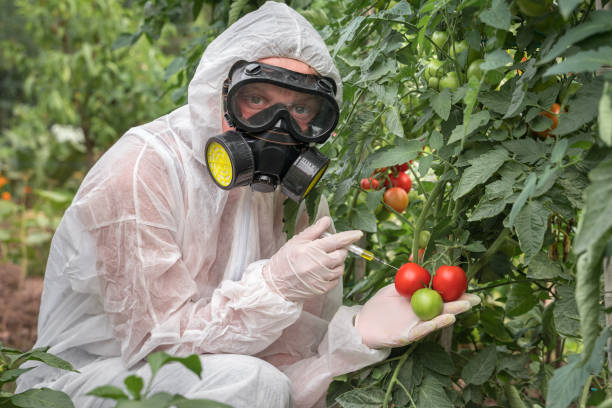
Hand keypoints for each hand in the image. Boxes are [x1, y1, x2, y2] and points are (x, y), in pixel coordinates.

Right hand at [263, 216, 362, 301]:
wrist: (276, 284)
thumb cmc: (285, 260)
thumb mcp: (296, 241)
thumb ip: (314, 231)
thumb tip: (327, 220)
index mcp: (312, 250)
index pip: (337, 241)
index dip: (349, 237)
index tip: (358, 234)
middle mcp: (319, 264)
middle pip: (342, 254)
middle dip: (340, 250)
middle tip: (329, 249)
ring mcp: (322, 278)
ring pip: (341, 267)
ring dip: (337, 262)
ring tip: (323, 261)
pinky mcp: (323, 289)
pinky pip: (336, 279)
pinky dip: (333, 273)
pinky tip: (322, 271)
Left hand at [355, 284, 480, 348]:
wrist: (364, 323)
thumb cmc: (380, 306)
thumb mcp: (394, 287)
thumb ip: (407, 276)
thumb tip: (416, 254)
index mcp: (420, 301)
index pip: (440, 294)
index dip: (452, 289)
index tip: (464, 282)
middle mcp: (422, 313)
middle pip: (445, 306)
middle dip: (460, 302)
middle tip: (475, 297)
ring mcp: (418, 324)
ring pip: (439, 318)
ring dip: (453, 311)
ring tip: (466, 305)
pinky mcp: (410, 335)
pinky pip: (425, 329)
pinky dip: (437, 323)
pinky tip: (448, 318)